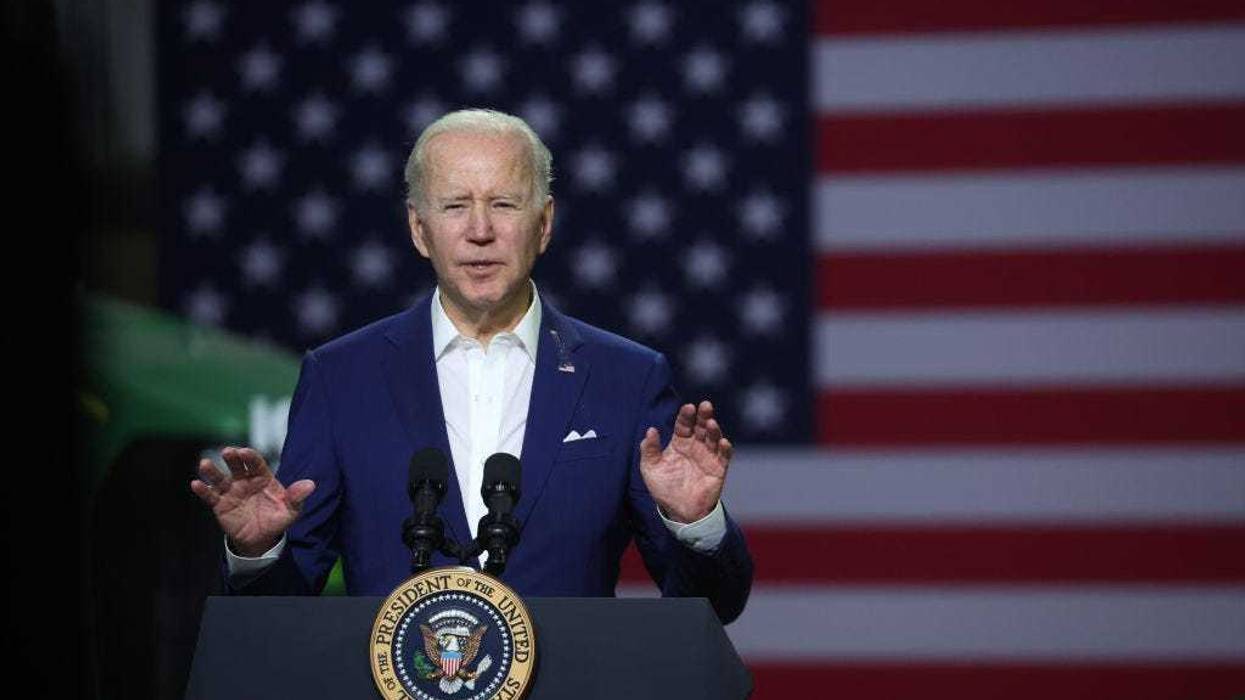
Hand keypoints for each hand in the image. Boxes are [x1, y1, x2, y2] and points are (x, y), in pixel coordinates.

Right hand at [189, 446, 314, 556]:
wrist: (262, 539)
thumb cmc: (277, 518)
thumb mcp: (290, 510)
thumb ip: (297, 497)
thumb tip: (311, 485)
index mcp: (262, 478)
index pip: (256, 463)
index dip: (250, 457)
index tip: (245, 451)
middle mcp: (245, 481)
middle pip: (237, 466)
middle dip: (232, 458)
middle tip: (227, 451)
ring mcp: (231, 492)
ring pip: (220, 479)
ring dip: (212, 471)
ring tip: (204, 463)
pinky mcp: (220, 505)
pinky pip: (210, 496)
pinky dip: (203, 490)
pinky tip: (196, 484)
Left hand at [639, 400, 732, 523]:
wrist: (679, 512)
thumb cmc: (664, 489)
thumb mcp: (650, 469)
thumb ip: (649, 450)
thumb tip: (650, 430)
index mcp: (679, 443)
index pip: (683, 425)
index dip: (686, 416)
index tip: (688, 407)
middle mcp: (695, 446)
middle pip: (701, 427)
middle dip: (703, 416)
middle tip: (705, 405)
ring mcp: (708, 456)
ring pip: (713, 438)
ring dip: (714, 430)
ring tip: (711, 424)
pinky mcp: (719, 469)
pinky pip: (724, 456)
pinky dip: (725, 448)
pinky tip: (722, 442)